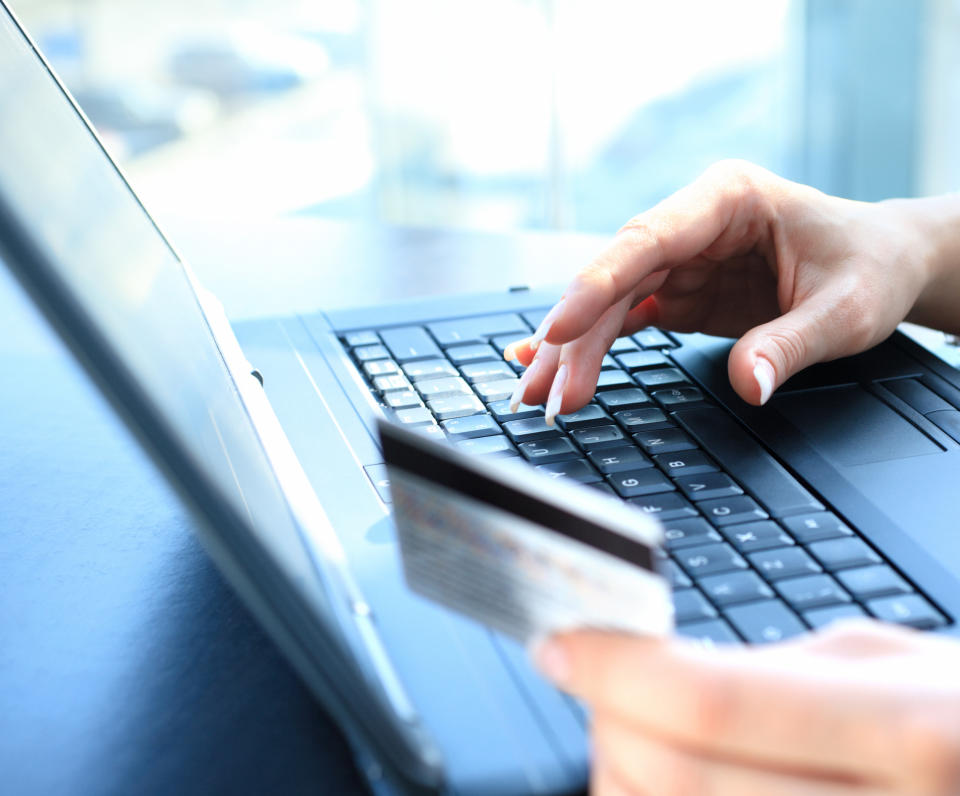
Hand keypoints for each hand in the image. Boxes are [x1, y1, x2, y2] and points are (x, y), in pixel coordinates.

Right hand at [504, 160, 955, 422]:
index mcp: (728, 199)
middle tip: (547, 393)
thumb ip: (793, 344)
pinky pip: (625, 319)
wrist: (885, 265)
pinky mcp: (681, 292)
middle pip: (615, 277)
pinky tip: (560, 368)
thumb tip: (747, 386)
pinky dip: (592, 346)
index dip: (596, 285)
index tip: (558, 330)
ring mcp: (682, 258)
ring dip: (575, 349)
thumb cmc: (870, 267)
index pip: (646, 239)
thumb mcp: (847, 309)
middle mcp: (693, 224)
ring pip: (610, 302)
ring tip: (542, 396)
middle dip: (575, 336)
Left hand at [533, 621, 959, 794]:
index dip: (613, 669)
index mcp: (905, 730)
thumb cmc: (959, 717)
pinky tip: (667, 780)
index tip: (563, 643)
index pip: (709, 703)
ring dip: (619, 774)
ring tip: (632, 730)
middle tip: (594, 678)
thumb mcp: (888, 664)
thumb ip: (769, 672)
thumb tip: (650, 672)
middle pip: (671, 777)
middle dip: (605, 718)